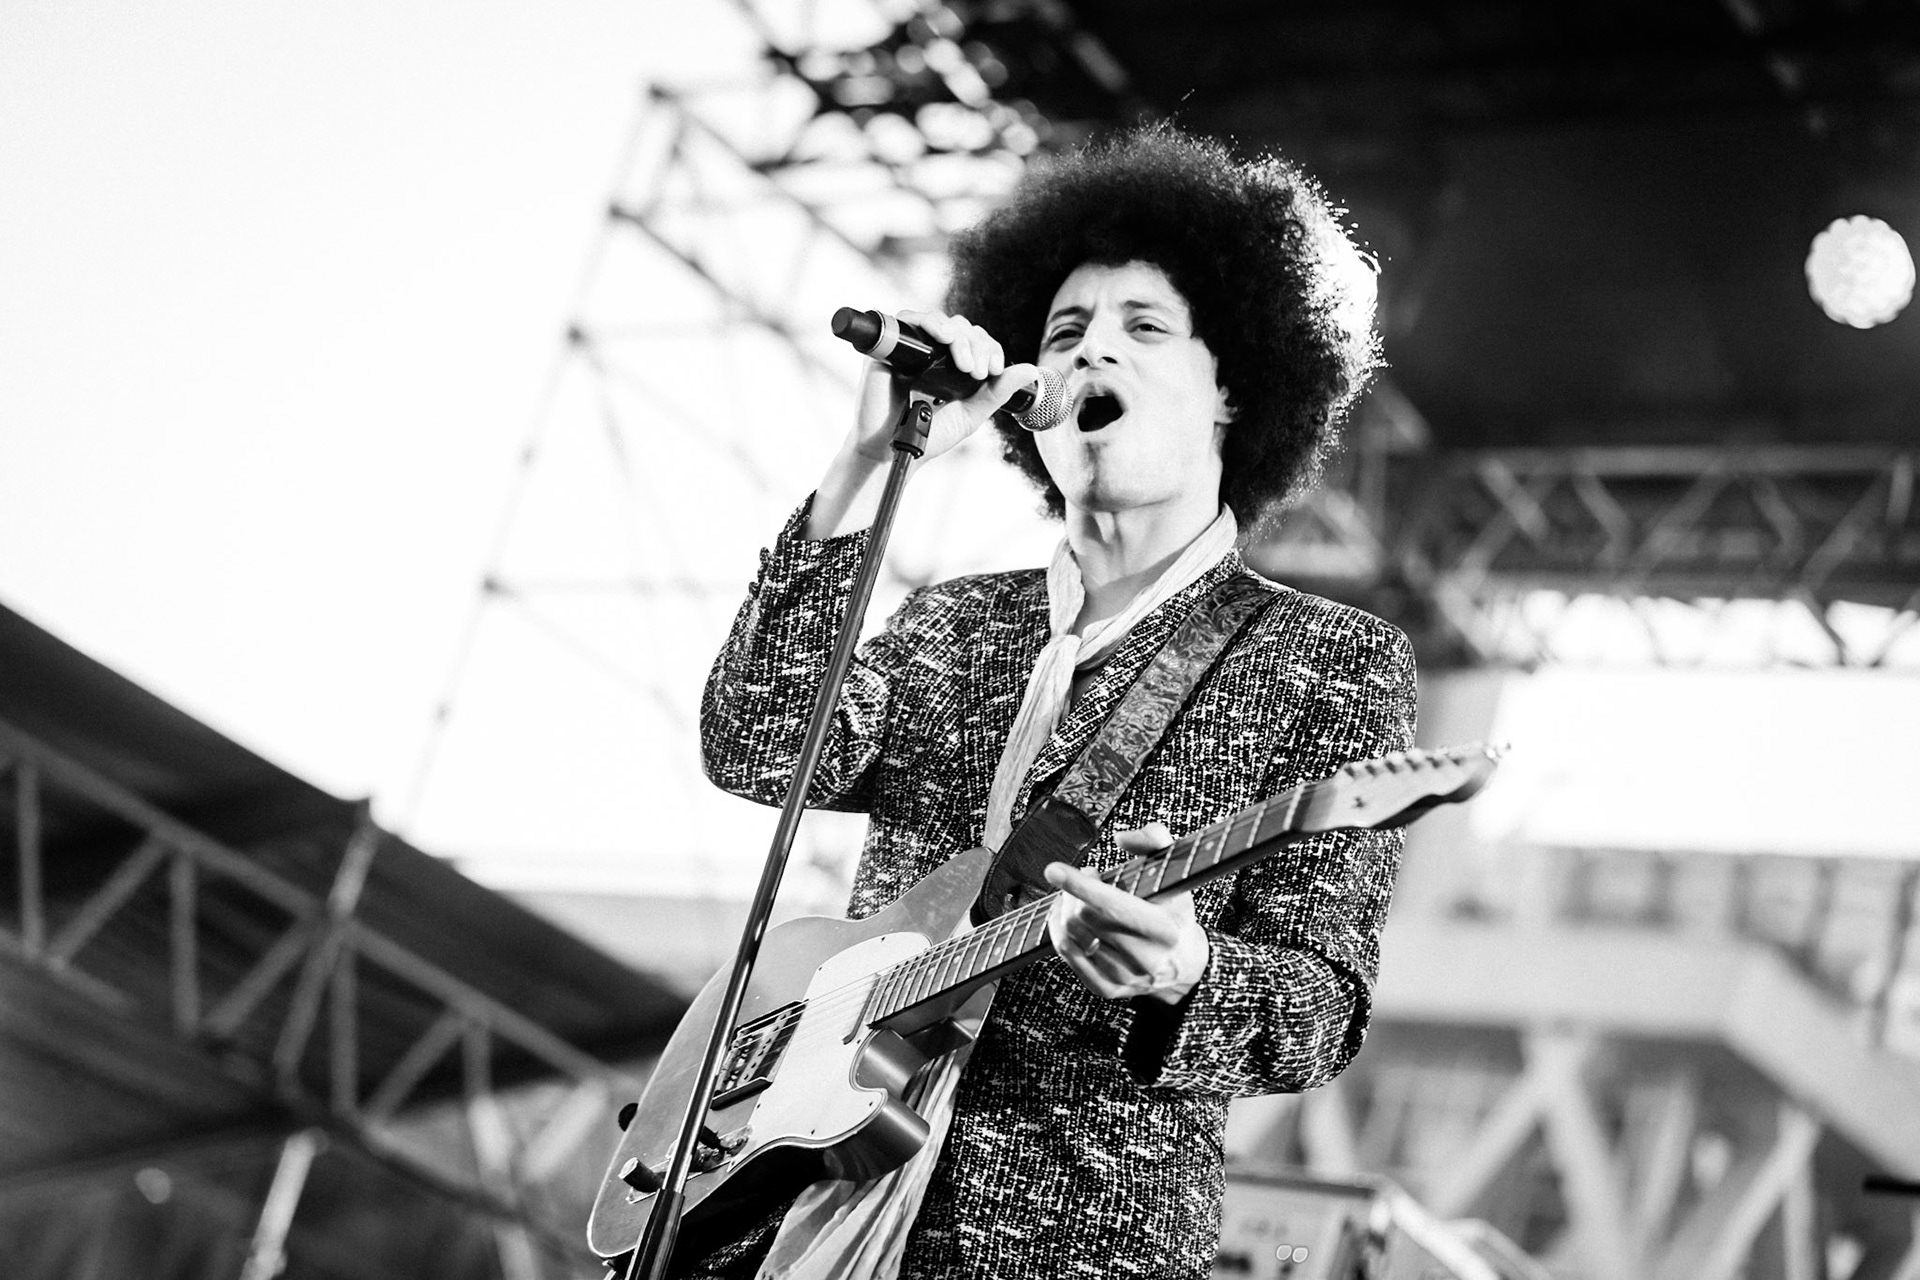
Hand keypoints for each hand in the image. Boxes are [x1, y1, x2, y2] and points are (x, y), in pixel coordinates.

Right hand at [848, 309, 1041, 465]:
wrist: (891, 453)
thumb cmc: (927, 437)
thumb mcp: (971, 413)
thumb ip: (998, 391)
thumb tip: (1031, 370)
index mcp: (950, 365)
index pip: (975, 340)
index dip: (989, 348)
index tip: (995, 370)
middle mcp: (930, 353)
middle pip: (960, 327)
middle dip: (977, 345)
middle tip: (978, 373)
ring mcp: (909, 348)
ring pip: (940, 321)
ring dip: (959, 337)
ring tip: (966, 365)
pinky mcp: (888, 347)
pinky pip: (909, 319)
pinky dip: (932, 323)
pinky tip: (946, 339)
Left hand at [1044, 823, 1210, 1005]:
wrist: (1183, 962)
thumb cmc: (1173, 910)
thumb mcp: (1176, 872)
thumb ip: (1155, 841)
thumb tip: (1121, 838)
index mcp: (1165, 929)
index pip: (1113, 906)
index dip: (1080, 886)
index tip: (1054, 870)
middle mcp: (1146, 958)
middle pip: (1085, 918)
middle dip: (1075, 891)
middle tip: (1088, 876)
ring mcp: (1124, 976)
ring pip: (1072, 936)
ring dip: (1065, 909)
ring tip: (1076, 896)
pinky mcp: (1107, 989)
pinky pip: (1067, 955)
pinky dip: (1058, 930)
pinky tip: (1066, 916)